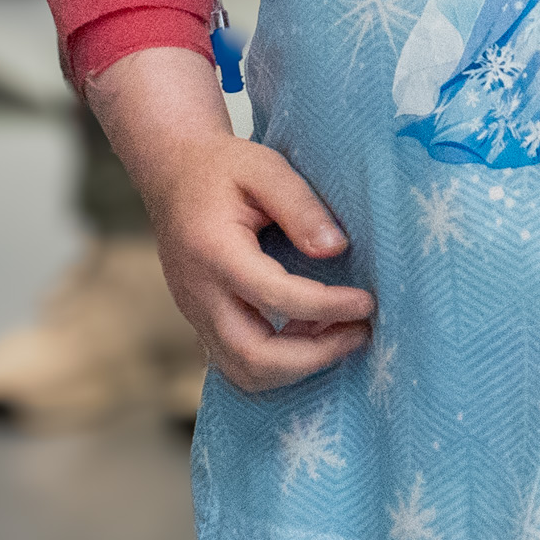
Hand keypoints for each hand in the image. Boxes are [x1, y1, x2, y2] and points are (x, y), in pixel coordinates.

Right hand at [137, 123, 375, 394]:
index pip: (275, 296)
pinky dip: (278, 362)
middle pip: (253, 357)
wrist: (172, 174)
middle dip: (314, 357)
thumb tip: (336, 249)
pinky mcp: (200, 323)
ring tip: (339, 333)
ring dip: (297, 366)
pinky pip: (237, 364)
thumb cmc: (222, 168)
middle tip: (359, 333)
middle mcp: (199, 293)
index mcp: (214, 251)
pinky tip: (310, 333)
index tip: (366, 303)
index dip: (326, 306)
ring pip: (243, 372)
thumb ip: (301, 206)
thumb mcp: (265, 168)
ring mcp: (195, 314)